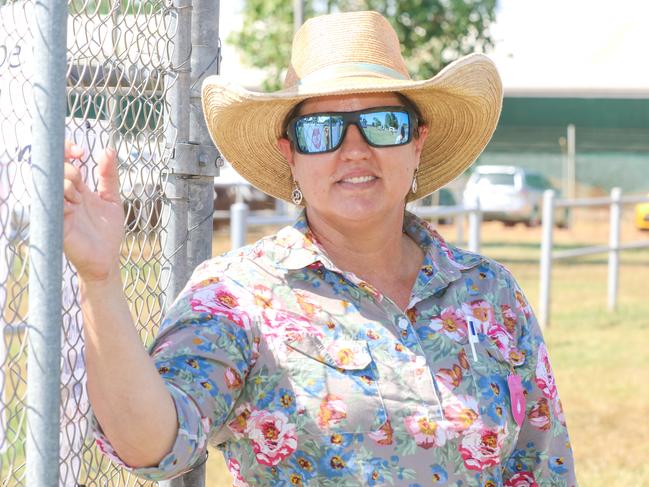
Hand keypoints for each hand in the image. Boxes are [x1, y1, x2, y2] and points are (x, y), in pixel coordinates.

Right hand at [63, 142, 124, 282]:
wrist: (107, 258)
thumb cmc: (108, 231)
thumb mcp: (112, 199)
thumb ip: (109, 175)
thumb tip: (108, 149)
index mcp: (79, 189)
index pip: (65, 162)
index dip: (67, 151)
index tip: (80, 151)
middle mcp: (67, 197)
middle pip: (57, 171)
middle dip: (69, 170)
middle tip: (79, 177)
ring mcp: (61, 210)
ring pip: (53, 187)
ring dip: (66, 185)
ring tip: (78, 196)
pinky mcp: (57, 225)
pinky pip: (52, 207)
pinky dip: (61, 201)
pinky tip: (72, 204)